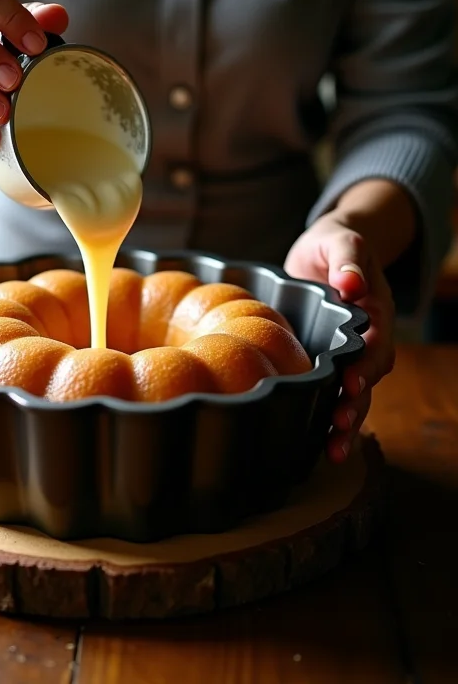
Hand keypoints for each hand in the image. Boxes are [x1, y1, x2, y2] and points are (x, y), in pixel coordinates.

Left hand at [284, 211, 395, 462]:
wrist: (328, 251)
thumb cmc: (335, 245)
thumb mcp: (342, 241)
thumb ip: (347, 260)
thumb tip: (350, 283)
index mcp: (373, 313)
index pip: (375, 344)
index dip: (365, 365)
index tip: (352, 382)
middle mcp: (367, 340)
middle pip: (369, 378)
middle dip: (356, 404)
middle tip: (339, 424)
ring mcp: (350, 354)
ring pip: (355, 394)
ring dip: (346, 422)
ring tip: (333, 449)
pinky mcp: (329, 361)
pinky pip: (333, 391)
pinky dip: (326, 417)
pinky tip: (317, 443)